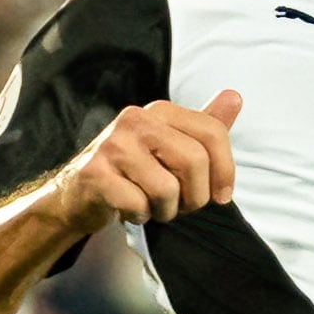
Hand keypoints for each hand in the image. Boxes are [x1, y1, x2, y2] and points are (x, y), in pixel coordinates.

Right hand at [53, 92, 243, 233]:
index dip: (225, 170)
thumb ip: (205, 125)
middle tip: (181, 206)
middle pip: (194, 162)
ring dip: (166, 211)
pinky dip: (140, 217)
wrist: (79, 194)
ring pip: (167, 189)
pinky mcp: (96, 173)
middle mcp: (135, 120)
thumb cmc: (134, 172)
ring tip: (152, 206)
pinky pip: (139, 206)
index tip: (221, 195)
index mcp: (160, 111)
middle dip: (195, 197)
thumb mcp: (172, 145)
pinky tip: (130, 209)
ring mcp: (113, 145)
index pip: (212, 132)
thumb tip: (235, 97)